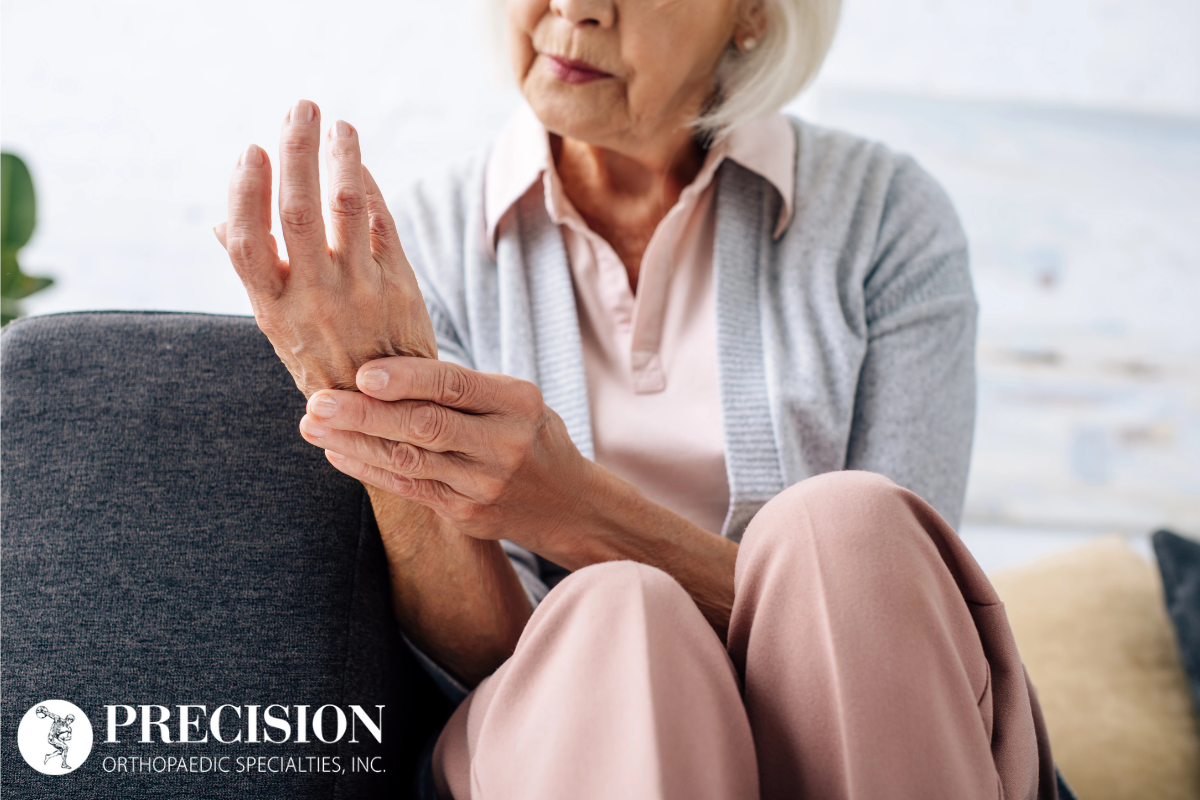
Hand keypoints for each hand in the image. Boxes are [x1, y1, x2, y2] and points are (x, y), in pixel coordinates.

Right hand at [216, 100, 436, 396]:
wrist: (390, 414)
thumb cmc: (326, 367)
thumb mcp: (280, 334)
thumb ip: (257, 276)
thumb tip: (221, 223)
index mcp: (274, 310)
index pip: (248, 242)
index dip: (245, 192)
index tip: (250, 150)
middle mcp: (316, 299)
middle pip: (297, 211)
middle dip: (296, 150)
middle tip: (299, 109)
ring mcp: (362, 292)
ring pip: (348, 207)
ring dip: (341, 157)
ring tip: (337, 125)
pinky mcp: (400, 286)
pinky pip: (383, 224)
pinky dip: (371, 188)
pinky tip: (360, 164)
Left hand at [296, 356, 595, 553]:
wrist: (568, 503)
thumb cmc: (528, 434)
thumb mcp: (515, 400)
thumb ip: (462, 388)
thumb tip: (384, 366)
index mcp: (517, 402)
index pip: (454, 386)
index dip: (406, 379)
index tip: (360, 373)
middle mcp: (504, 443)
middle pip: (426, 426)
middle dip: (365, 414)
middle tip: (317, 401)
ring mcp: (486, 483)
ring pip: (410, 461)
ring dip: (355, 443)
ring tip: (312, 426)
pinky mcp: (468, 514)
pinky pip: (411, 489)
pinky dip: (370, 470)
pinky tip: (338, 454)